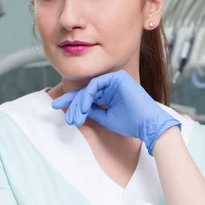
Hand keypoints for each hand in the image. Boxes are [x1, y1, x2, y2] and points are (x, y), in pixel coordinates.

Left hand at [51, 70, 180, 154]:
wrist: (149, 126)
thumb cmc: (131, 123)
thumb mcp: (105, 117)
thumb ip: (92, 110)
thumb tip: (76, 108)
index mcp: (109, 91)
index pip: (86, 94)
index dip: (71, 100)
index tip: (56, 106)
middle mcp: (111, 83)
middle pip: (85, 91)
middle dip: (73, 104)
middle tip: (68, 117)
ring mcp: (115, 79)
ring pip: (88, 88)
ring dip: (79, 103)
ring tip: (76, 116)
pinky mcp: (117, 78)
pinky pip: (95, 85)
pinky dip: (87, 96)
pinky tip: (84, 108)